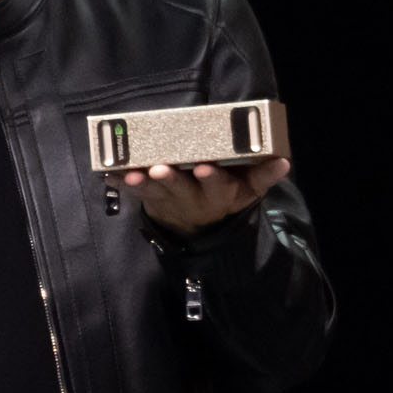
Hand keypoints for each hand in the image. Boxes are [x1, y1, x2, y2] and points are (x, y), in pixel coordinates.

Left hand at [122, 157, 290, 239]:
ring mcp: (171, 201)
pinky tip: (109, 174)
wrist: (200, 230)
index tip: (206, 167)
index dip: (213, 178)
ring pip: (156, 192)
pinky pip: (135, 194)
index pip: (220, 185)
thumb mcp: (248, 192)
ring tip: (133, 174)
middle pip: (183, 189)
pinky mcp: (152, 201)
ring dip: (143, 183)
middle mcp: (194, 199)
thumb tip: (283, 162)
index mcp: (221, 194)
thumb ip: (263, 176)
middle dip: (171, 179)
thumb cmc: (226, 198)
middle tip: (161, 169)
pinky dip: (122, 184)